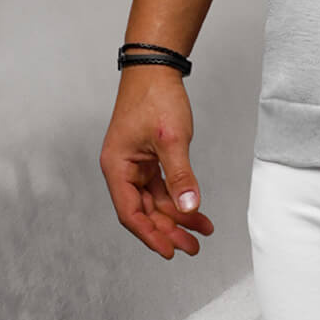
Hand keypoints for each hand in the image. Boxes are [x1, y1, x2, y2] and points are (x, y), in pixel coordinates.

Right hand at [100, 70, 214, 258]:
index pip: (131, 213)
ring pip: (156, 201)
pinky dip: (179, 198)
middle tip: (193, 247)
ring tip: (202, 231)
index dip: (150, 235)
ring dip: (178, 216)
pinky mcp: (148, 158)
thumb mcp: (171, 139)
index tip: (170, 251)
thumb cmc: (155, 97)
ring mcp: (136, 165)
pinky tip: (196, 210)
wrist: (157, 68)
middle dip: (169, 230)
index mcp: (117, 167)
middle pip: (145, 211)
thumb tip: (189, 207)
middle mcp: (123, 169)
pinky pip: (162, 187)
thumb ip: (180, 175)